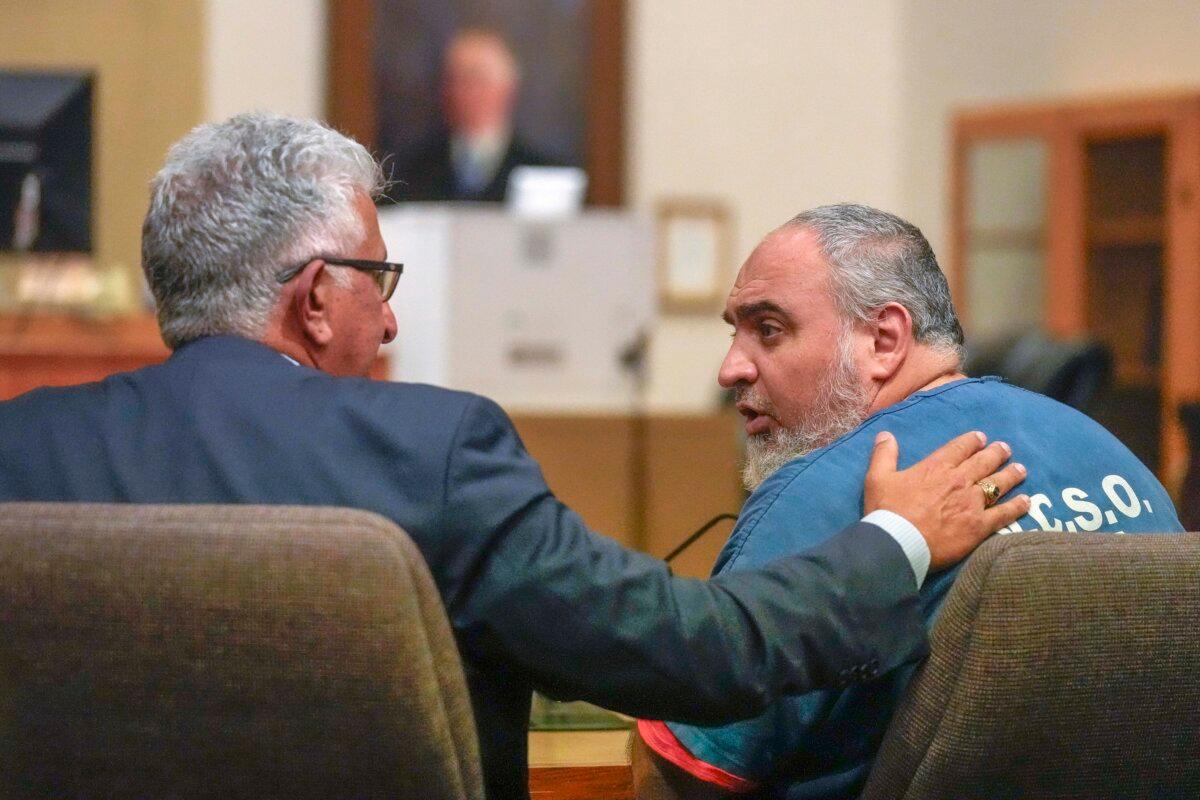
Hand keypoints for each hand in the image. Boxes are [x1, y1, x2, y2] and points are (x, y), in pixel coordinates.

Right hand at [863, 430, 1029, 570]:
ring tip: (1021, 470)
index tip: (981, 437)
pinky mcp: (980, 526)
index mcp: (936, 467)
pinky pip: (1004, 513)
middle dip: (996, 453)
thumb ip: (884, 454)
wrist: (898, 543)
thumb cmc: (887, 510)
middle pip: (984, 462)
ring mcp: (972, 503)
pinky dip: (1017, 506)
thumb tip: (885, 434)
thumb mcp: (877, 477)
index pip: (959, 447)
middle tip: (1005, 449)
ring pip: (998, 483)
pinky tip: (1026, 501)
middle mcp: (959, 480)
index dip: (972, 440)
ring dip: (1011, 474)